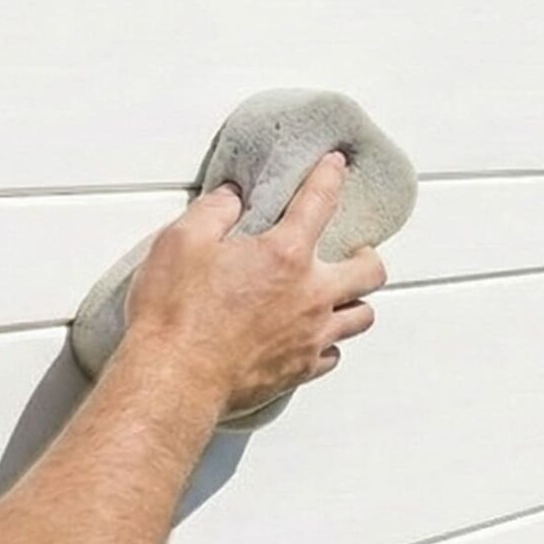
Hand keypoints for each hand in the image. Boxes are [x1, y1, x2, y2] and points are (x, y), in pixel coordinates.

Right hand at [122, 153, 389, 416]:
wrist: (174, 378)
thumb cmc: (175, 313)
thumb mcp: (181, 242)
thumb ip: (213, 212)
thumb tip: (231, 197)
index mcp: (284, 255)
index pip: (319, 202)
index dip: (329, 177)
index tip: (335, 165)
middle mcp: (311, 295)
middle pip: (369, 271)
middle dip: (367, 256)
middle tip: (356, 252)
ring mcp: (312, 335)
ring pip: (362, 316)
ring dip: (355, 302)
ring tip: (341, 296)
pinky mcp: (301, 369)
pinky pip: (334, 354)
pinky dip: (330, 343)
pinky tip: (315, 337)